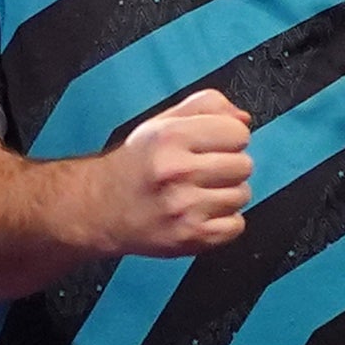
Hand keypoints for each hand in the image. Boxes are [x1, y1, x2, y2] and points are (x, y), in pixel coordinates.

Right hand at [90, 88, 254, 256]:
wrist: (99, 208)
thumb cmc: (136, 164)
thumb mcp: (164, 122)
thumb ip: (207, 107)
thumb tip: (244, 118)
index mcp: (171, 137)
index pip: (238, 132)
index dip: (228, 137)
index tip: (213, 145)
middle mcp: (177, 172)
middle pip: (244, 165)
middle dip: (228, 166)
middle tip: (203, 171)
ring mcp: (184, 208)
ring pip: (242, 195)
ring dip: (226, 194)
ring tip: (198, 193)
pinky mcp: (190, 237)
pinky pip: (236, 226)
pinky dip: (224, 222)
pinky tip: (201, 213)